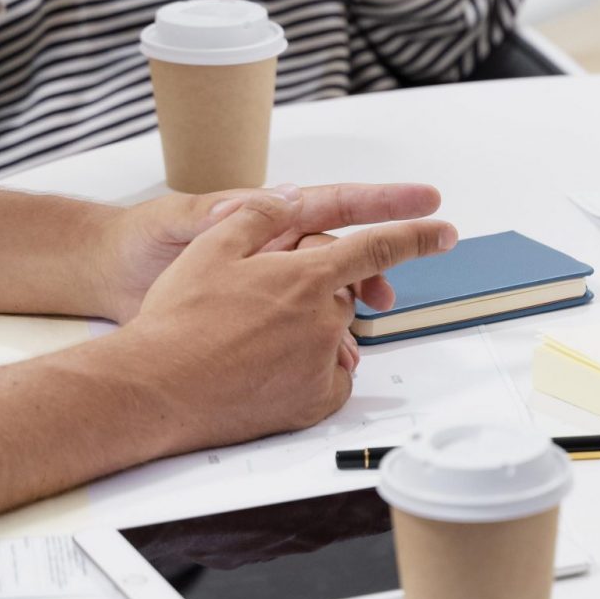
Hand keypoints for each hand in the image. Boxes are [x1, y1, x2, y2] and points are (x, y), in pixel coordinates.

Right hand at [124, 193, 456, 450]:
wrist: (154, 388)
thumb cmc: (176, 321)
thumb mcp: (209, 248)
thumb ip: (258, 217)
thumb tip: (289, 197)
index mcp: (306, 275)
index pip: (377, 249)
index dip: (415, 237)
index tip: (444, 232)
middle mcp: (323, 319)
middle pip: (342, 295)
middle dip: (315, 293)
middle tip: (260, 304)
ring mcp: (320, 363)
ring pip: (333, 336)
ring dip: (307, 331)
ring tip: (251, 341)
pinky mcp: (312, 401)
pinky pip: (331, 378)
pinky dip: (311, 371)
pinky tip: (269, 370)